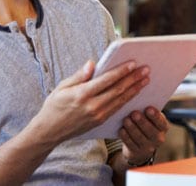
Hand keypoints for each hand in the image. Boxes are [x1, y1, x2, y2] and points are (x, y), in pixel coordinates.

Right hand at [28, 60, 149, 144]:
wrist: (49, 131)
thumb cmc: (54, 106)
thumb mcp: (61, 87)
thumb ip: (79, 75)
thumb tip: (92, 63)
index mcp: (81, 94)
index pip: (106, 80)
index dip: (121, 71)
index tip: (133, 63)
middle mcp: (92, 106)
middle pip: (118, 90)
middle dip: (133, 79)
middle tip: (146, 70)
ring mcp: (97, 115)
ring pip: (121, 100)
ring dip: (135, 89)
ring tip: (145, 80)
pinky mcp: (100, 121)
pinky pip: (117, 108)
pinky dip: (128, 99)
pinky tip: (135, 92)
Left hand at [120, 107, 168, 165]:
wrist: (141, 147)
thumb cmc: (146, 126)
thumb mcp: (151, 120)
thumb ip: (148, 113)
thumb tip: (138, 103)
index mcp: (163, 128)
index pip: (161, 122)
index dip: (155, 116)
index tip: (148, 108)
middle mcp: (158, 139)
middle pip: (150, 130)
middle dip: (142, 121)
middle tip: (134, 113)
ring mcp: (148, 147)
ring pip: (139, 137)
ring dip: (132, 128)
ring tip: (126, 120)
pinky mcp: (136, 152)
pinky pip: (130, 144)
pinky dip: (125, 136)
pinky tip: (122, 130)